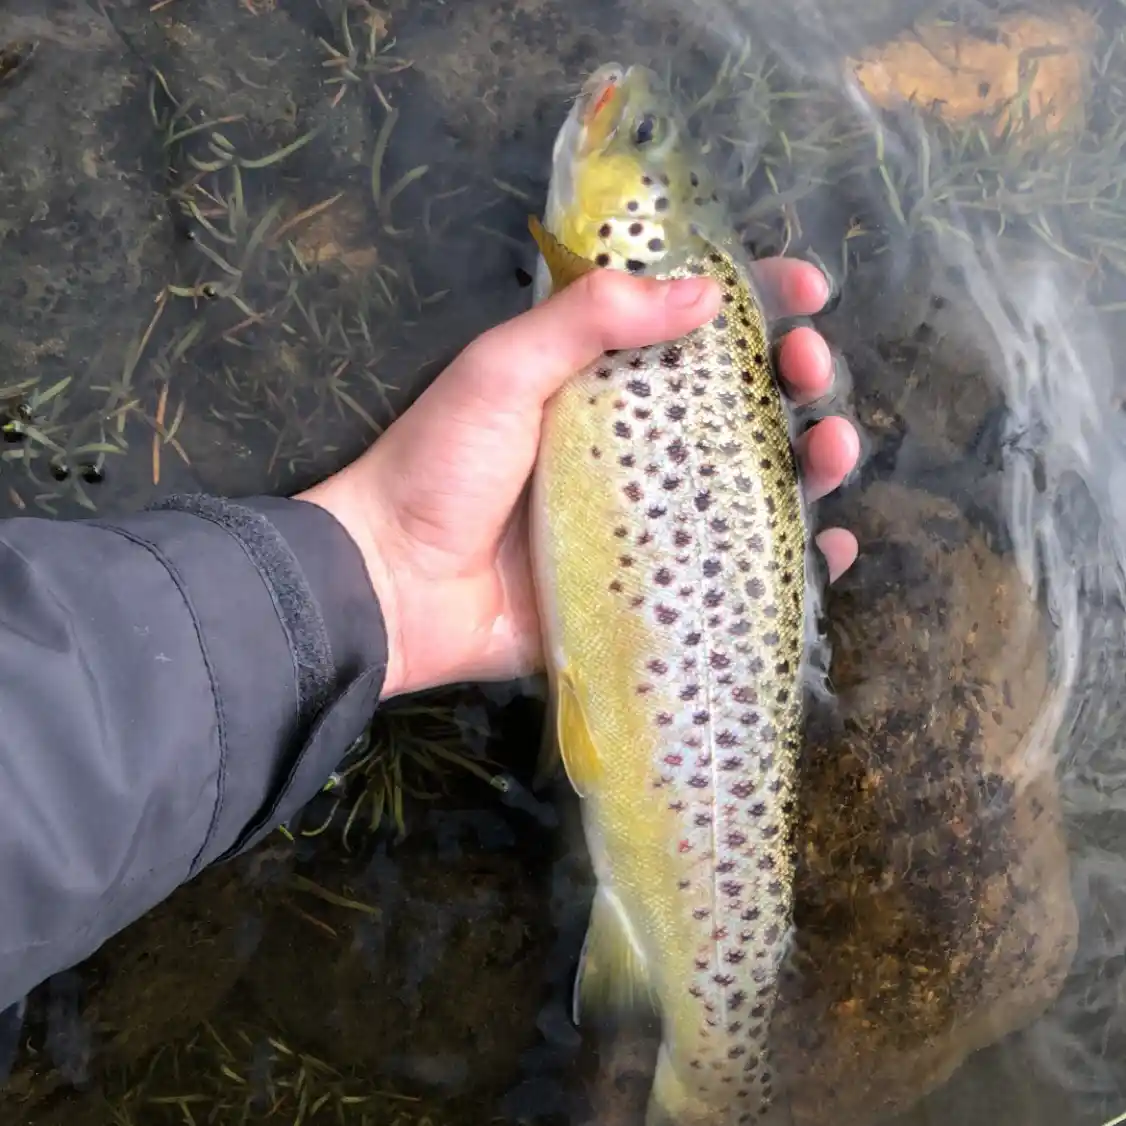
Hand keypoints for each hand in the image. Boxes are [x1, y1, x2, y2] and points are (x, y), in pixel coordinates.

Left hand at [299, 263, 860, 699]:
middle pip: (739, 402)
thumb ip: (588, 319)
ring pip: (751, 480)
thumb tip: (703, 292)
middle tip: (812, 373)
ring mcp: (647, 516)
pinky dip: (790, 557)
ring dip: (810, 461)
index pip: (689, 325)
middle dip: (795, 378)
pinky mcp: (649, 581)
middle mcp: (634, 443)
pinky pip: (733, 564)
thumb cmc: (439, 466)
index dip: (754, 301)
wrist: (396, 587)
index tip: (805, 291)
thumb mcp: (502, 370)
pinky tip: (829, 547)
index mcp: (600, 380)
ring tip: (833, 451)